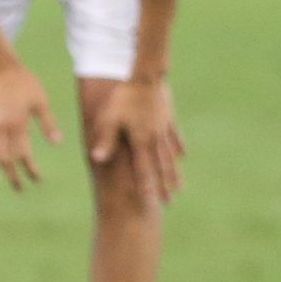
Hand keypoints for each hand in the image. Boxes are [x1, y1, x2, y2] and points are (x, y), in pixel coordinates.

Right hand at [0, 58, 60, 191]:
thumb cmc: (23, 80)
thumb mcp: (40, 101)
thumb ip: (48, 123)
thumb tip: (57, 143)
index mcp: (17, 124)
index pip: (23, 154)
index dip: (30, 169)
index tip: (36, 179)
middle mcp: (2, 127)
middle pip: (5, 160)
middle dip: (12, 175)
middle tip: (20, 188)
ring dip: (4, 166)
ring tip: (11, 175)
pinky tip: (5, 155)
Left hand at [88, 78, 183, 204]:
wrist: (146, 76)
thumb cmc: (123, 98)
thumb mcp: (109, 119)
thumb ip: (106, 141)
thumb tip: (96, 159)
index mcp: (140, 142)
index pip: (143, 170)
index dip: (146, 188)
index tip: (150, 204)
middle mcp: (155, 139)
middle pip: (161, 168)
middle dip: (164, 187)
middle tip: (169, 203)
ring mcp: (163, 129)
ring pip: (170, 156)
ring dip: (174, 173)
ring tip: (179, 187)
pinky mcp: (168, 119)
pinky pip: (175, 137)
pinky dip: (179, 148)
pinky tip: (183, 156)